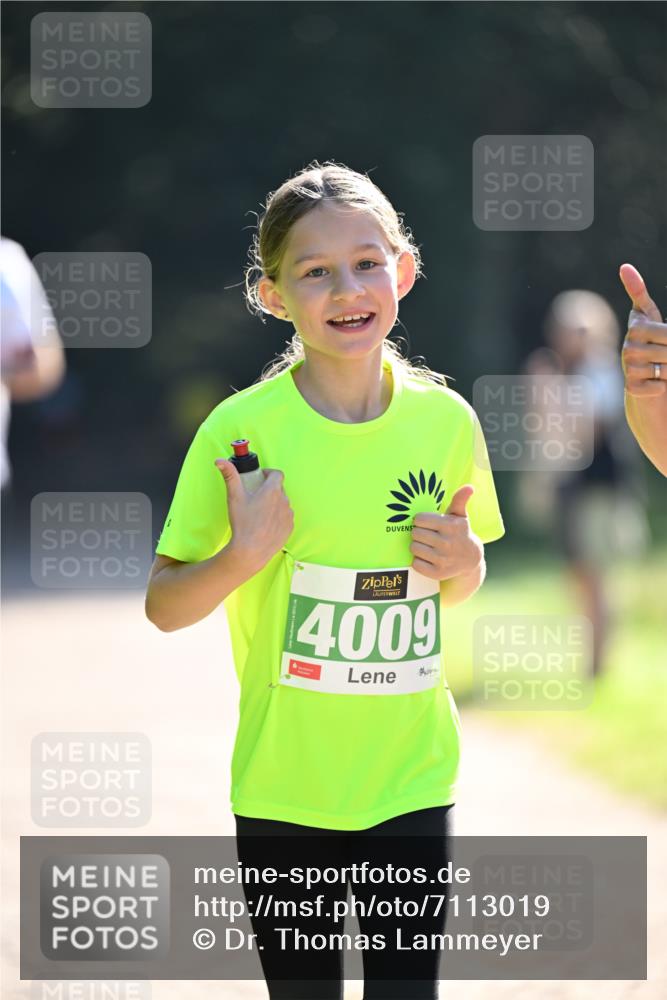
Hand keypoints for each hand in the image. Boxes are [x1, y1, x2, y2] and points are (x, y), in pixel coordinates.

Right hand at [215, 460, 293, 570]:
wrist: (251, 551)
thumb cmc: (243, 523)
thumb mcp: (234, 497)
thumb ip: (229, 476)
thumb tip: (219, 460)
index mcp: (273, 491)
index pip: (277, 474)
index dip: (268, 473)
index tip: (259, 478)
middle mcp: (284, 501)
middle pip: (279, 489)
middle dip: (269, 489)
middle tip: (255, 496)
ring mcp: (288, 515)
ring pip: (283, 503)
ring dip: (274, 503)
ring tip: (260, 512)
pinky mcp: (289, 528)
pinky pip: (285, 517)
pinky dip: (278, 517)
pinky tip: (266, 524)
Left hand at [409, 485, 482, 579]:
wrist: (471, 559)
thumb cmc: (460, 533)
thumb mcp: (460, 516)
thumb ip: (460, 500)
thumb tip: (469, 487)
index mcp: (451, 526)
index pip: (419, 519)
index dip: (420, 521)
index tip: (427, 523)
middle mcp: (447, 543)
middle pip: (415, 534)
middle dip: (418, 533)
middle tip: (426, 535)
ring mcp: (442, 559)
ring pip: (414, 548)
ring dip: (417, 546)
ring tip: (427, 546)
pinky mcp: (437, 573)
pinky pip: (416, 564)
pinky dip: (419, 561)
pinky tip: (428, 558)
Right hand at [619, 263, 666, 397]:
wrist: (649, 387)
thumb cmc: (656, 347)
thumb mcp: (652, 319)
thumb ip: (638, 292)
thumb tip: (624, 267)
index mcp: (637, 325)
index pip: (662, 328)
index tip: (649, 325)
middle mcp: (629, 344)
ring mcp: (628, 366)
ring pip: (664, 367)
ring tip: (662, 369)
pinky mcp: (631, 387)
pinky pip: (658, 386)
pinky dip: (662, 387)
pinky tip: (656, 384)